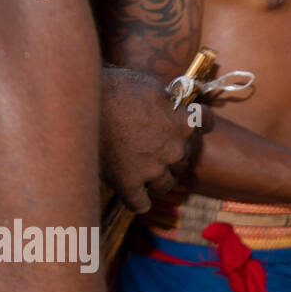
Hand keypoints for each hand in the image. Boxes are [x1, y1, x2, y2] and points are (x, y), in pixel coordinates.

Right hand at [99, 66, 199, 212]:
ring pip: (167, 183)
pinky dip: (140, 202)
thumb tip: (172, 105)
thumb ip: (168, 103)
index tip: (187, 123)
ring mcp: (153, 169)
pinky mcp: (129, 183)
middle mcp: (175, 149)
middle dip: (173, 152)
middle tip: (155, 147)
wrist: (85, 103)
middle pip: (185, 156)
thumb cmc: (118, 89)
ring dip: (159, 178)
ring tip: (145, 172)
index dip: (195, 122)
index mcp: (185, 122)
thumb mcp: (153, 87)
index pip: (206, 122)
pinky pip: (140, 203)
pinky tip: (135, 196)